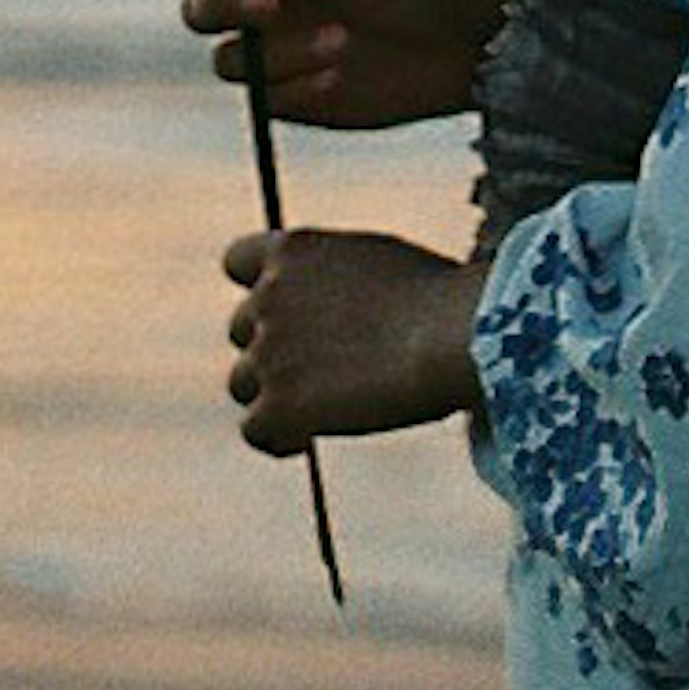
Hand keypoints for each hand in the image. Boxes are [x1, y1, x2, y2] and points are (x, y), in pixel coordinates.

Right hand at [181, 0, 506, 130]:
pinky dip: (296, 85)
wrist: (458, 47)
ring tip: (341, 40)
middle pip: (201, 13)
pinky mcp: (290, 101)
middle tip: (272, 3)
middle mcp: (263, 8)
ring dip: (277, 52)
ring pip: (229, 61)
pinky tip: (339, 76)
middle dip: (226, 8)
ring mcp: (272, 57)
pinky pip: (266, 99)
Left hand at [221, 226, 486, 452]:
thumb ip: (338, 278)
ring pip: (242, 383)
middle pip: (240, 328)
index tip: (288, 313)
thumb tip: (339, 308)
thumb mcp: (379, 262)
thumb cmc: (440, 297)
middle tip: (318, 370)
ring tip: (320, 409)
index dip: (258, 290)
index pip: (237, 261)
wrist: (451, 334)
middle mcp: (270, 295)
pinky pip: (255, 430)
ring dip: (273, 395)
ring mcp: (269, 351)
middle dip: (271, 347)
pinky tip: (307, 440)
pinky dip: (278, 438)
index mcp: (294, 249)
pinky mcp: (278, 405)